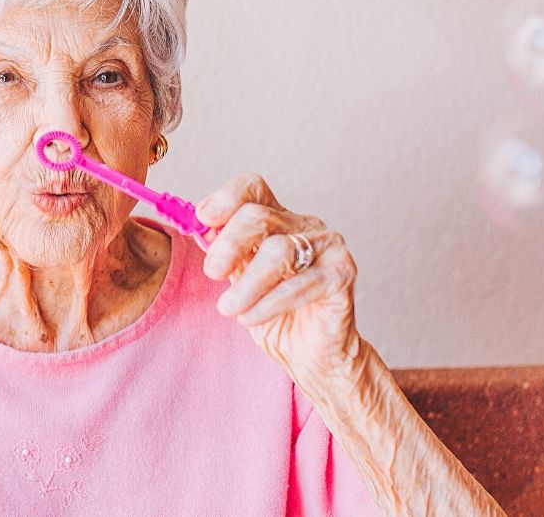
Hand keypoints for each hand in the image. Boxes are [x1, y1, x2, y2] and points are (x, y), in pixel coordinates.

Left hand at [196, 172, 362, 385]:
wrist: (310, 355)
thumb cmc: (275, 315)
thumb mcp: (240, 280)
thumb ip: (226, 253)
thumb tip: (201, 228)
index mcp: (278, 219)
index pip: (252, 187)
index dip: (225, 198)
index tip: (204, 220)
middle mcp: (305, 226)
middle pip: (259, 216)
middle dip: (228, 245)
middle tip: (212, 273)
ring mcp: (327, 248)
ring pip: (279, 250)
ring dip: (246, 283)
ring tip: (228, 308)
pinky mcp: (342, 276)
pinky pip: (300, 285)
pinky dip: (268, 303)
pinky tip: (249, 318)